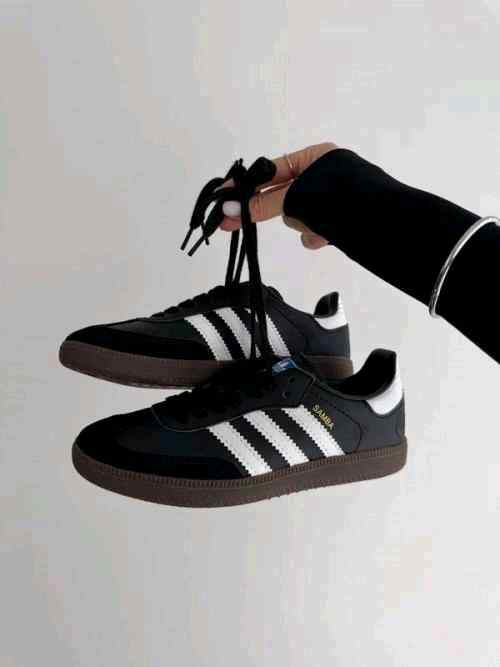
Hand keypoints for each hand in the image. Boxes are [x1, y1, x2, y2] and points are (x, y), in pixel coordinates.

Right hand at [219, 142, 336, 249]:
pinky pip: (316, 228)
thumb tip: (232, 207)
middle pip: (283, 195)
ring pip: (299, 214)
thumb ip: (262, 204)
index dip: (246, 185)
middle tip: (233, 224)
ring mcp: (334, 198)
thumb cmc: (341, 199)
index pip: (271, 170)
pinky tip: (325, 238)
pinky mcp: (341, 220)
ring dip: (302, 223)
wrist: (384, 225)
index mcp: (316, 156)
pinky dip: (317, 234)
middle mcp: (325, 174)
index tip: (225, 199)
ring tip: (315, 226)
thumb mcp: (295, 197)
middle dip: (277, 209)